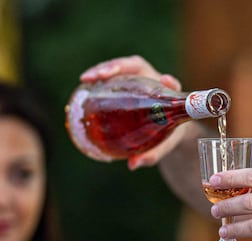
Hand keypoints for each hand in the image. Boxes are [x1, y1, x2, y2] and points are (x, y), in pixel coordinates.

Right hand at [79, 54, 189, 169]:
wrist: (167, 129)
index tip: (163, 81)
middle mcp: (150, 80)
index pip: (168, 83)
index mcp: (166, 92)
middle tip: (98, 76)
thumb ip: (151, 155)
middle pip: (132, 66)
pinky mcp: (123, 85)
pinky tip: (83, 88)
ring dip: (100, 71)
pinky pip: (109, 80)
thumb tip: (132, 164)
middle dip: (114, 68)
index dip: (165, 81)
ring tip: (85, 80)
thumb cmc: (168, 135)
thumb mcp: (164, 145)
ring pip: (117, 69)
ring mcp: (135, 80)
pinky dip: (96, 81)